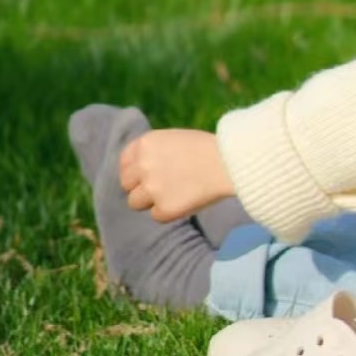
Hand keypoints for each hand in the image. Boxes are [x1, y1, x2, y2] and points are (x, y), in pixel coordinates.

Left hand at [119, 129, 234, 222]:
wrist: (231, 163)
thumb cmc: (209, 149)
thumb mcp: (175, 140)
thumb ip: (154, 152)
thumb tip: (139, 171)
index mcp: (145, 143)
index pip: (124, 162)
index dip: (134, 170)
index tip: (145, 176)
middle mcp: (143, 165)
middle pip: (126, 184)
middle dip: (140, 187)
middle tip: (161, 187)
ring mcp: (151, 188)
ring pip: (135, 202)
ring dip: (151, 201)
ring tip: (175, 194)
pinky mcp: (164, 209)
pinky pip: (157, 215)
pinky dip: (169, 211)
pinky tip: (187, 200)